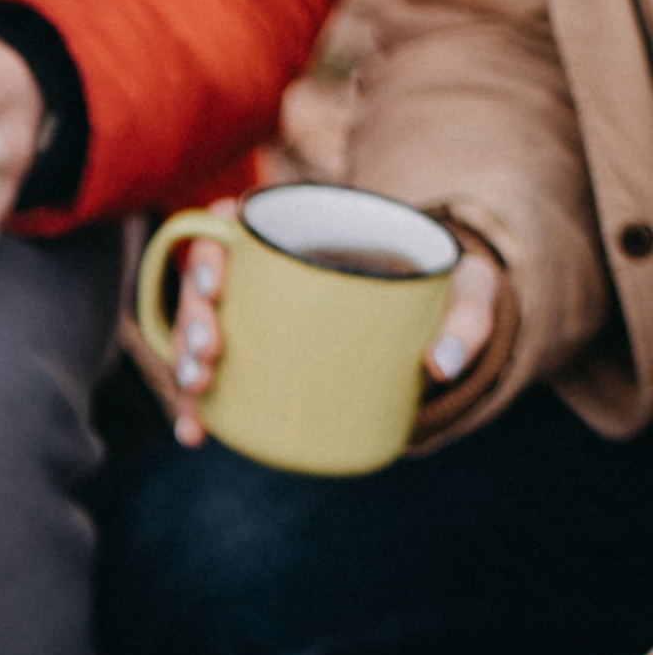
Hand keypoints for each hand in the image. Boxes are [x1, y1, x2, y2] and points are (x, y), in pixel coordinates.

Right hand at [169, 225, 497, 443]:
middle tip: (212, 351)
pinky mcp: (259, 360)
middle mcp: (272, 272)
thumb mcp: (469, 295)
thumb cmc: (449, 298)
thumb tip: (438, 365)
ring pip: (199, 329)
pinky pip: (216, 377)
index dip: (212, 242)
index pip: (241, 223)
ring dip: (184, 359)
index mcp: (311, 233)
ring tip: (198, 390)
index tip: (218, 279)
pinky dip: (202, 406)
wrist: (440, 330)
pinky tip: (197, 432)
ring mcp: (259, 317)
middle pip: (207, 281)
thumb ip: (469, 320)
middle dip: (193, 316)